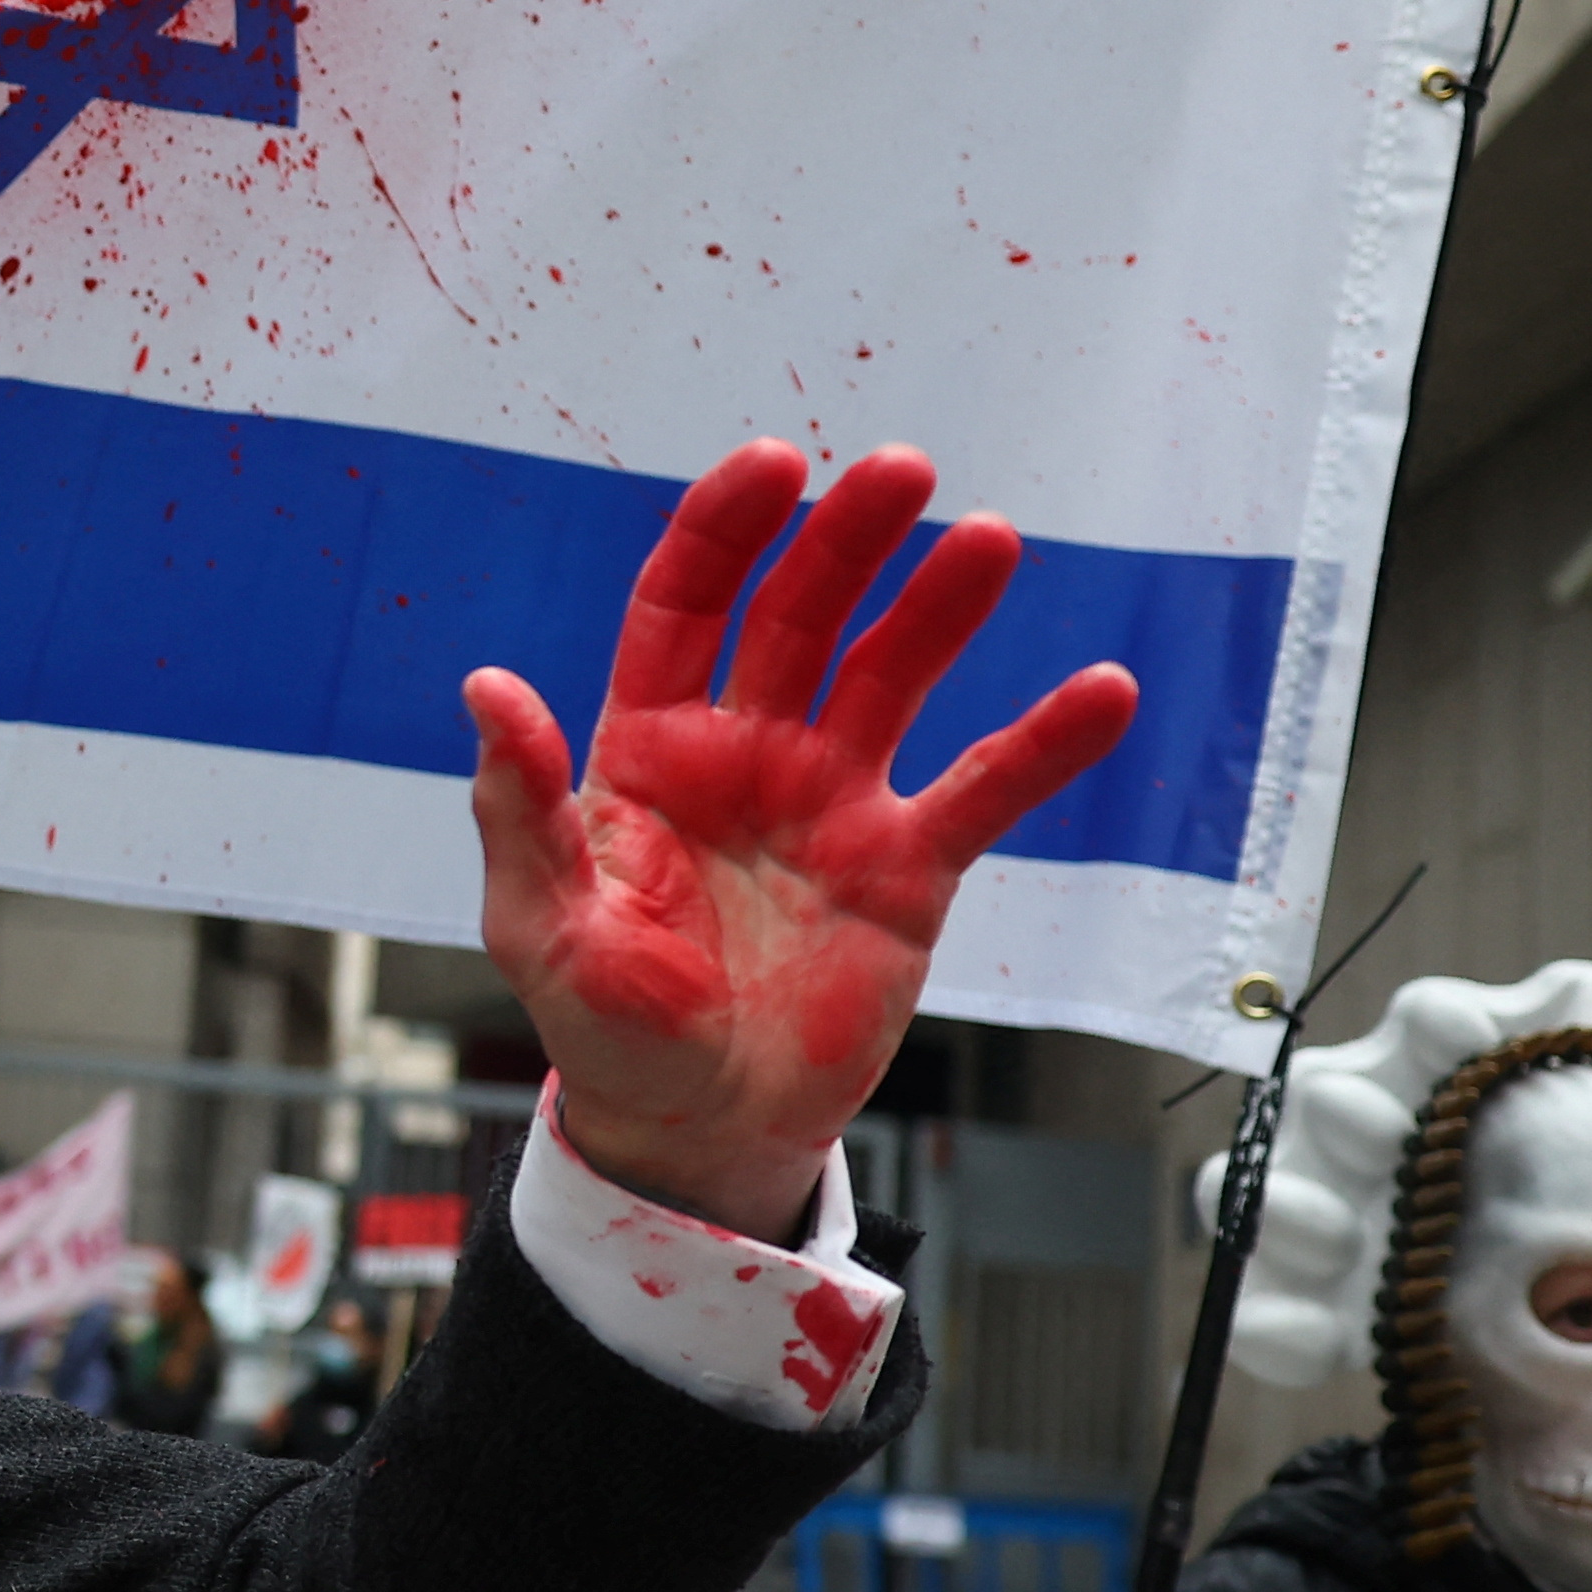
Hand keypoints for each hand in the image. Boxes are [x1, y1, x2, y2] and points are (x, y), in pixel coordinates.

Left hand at [465, 442, 1136, 1238]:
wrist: (700, 1126)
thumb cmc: (604, 1025)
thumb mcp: (541, 923)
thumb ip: (525, 809)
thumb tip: (487, 688)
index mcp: (650, 748)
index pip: (686, 606)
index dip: (726, 532)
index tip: (773, 466)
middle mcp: (747, 753)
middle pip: (800, 616)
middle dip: (846, 541)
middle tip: (901, 471)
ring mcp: (832, 801)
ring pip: (895, 676)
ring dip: (942, 606)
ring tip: (990, 541)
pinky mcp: (906, 867)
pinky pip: (984, 789)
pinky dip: (1044, 743)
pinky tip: (1103, 691)